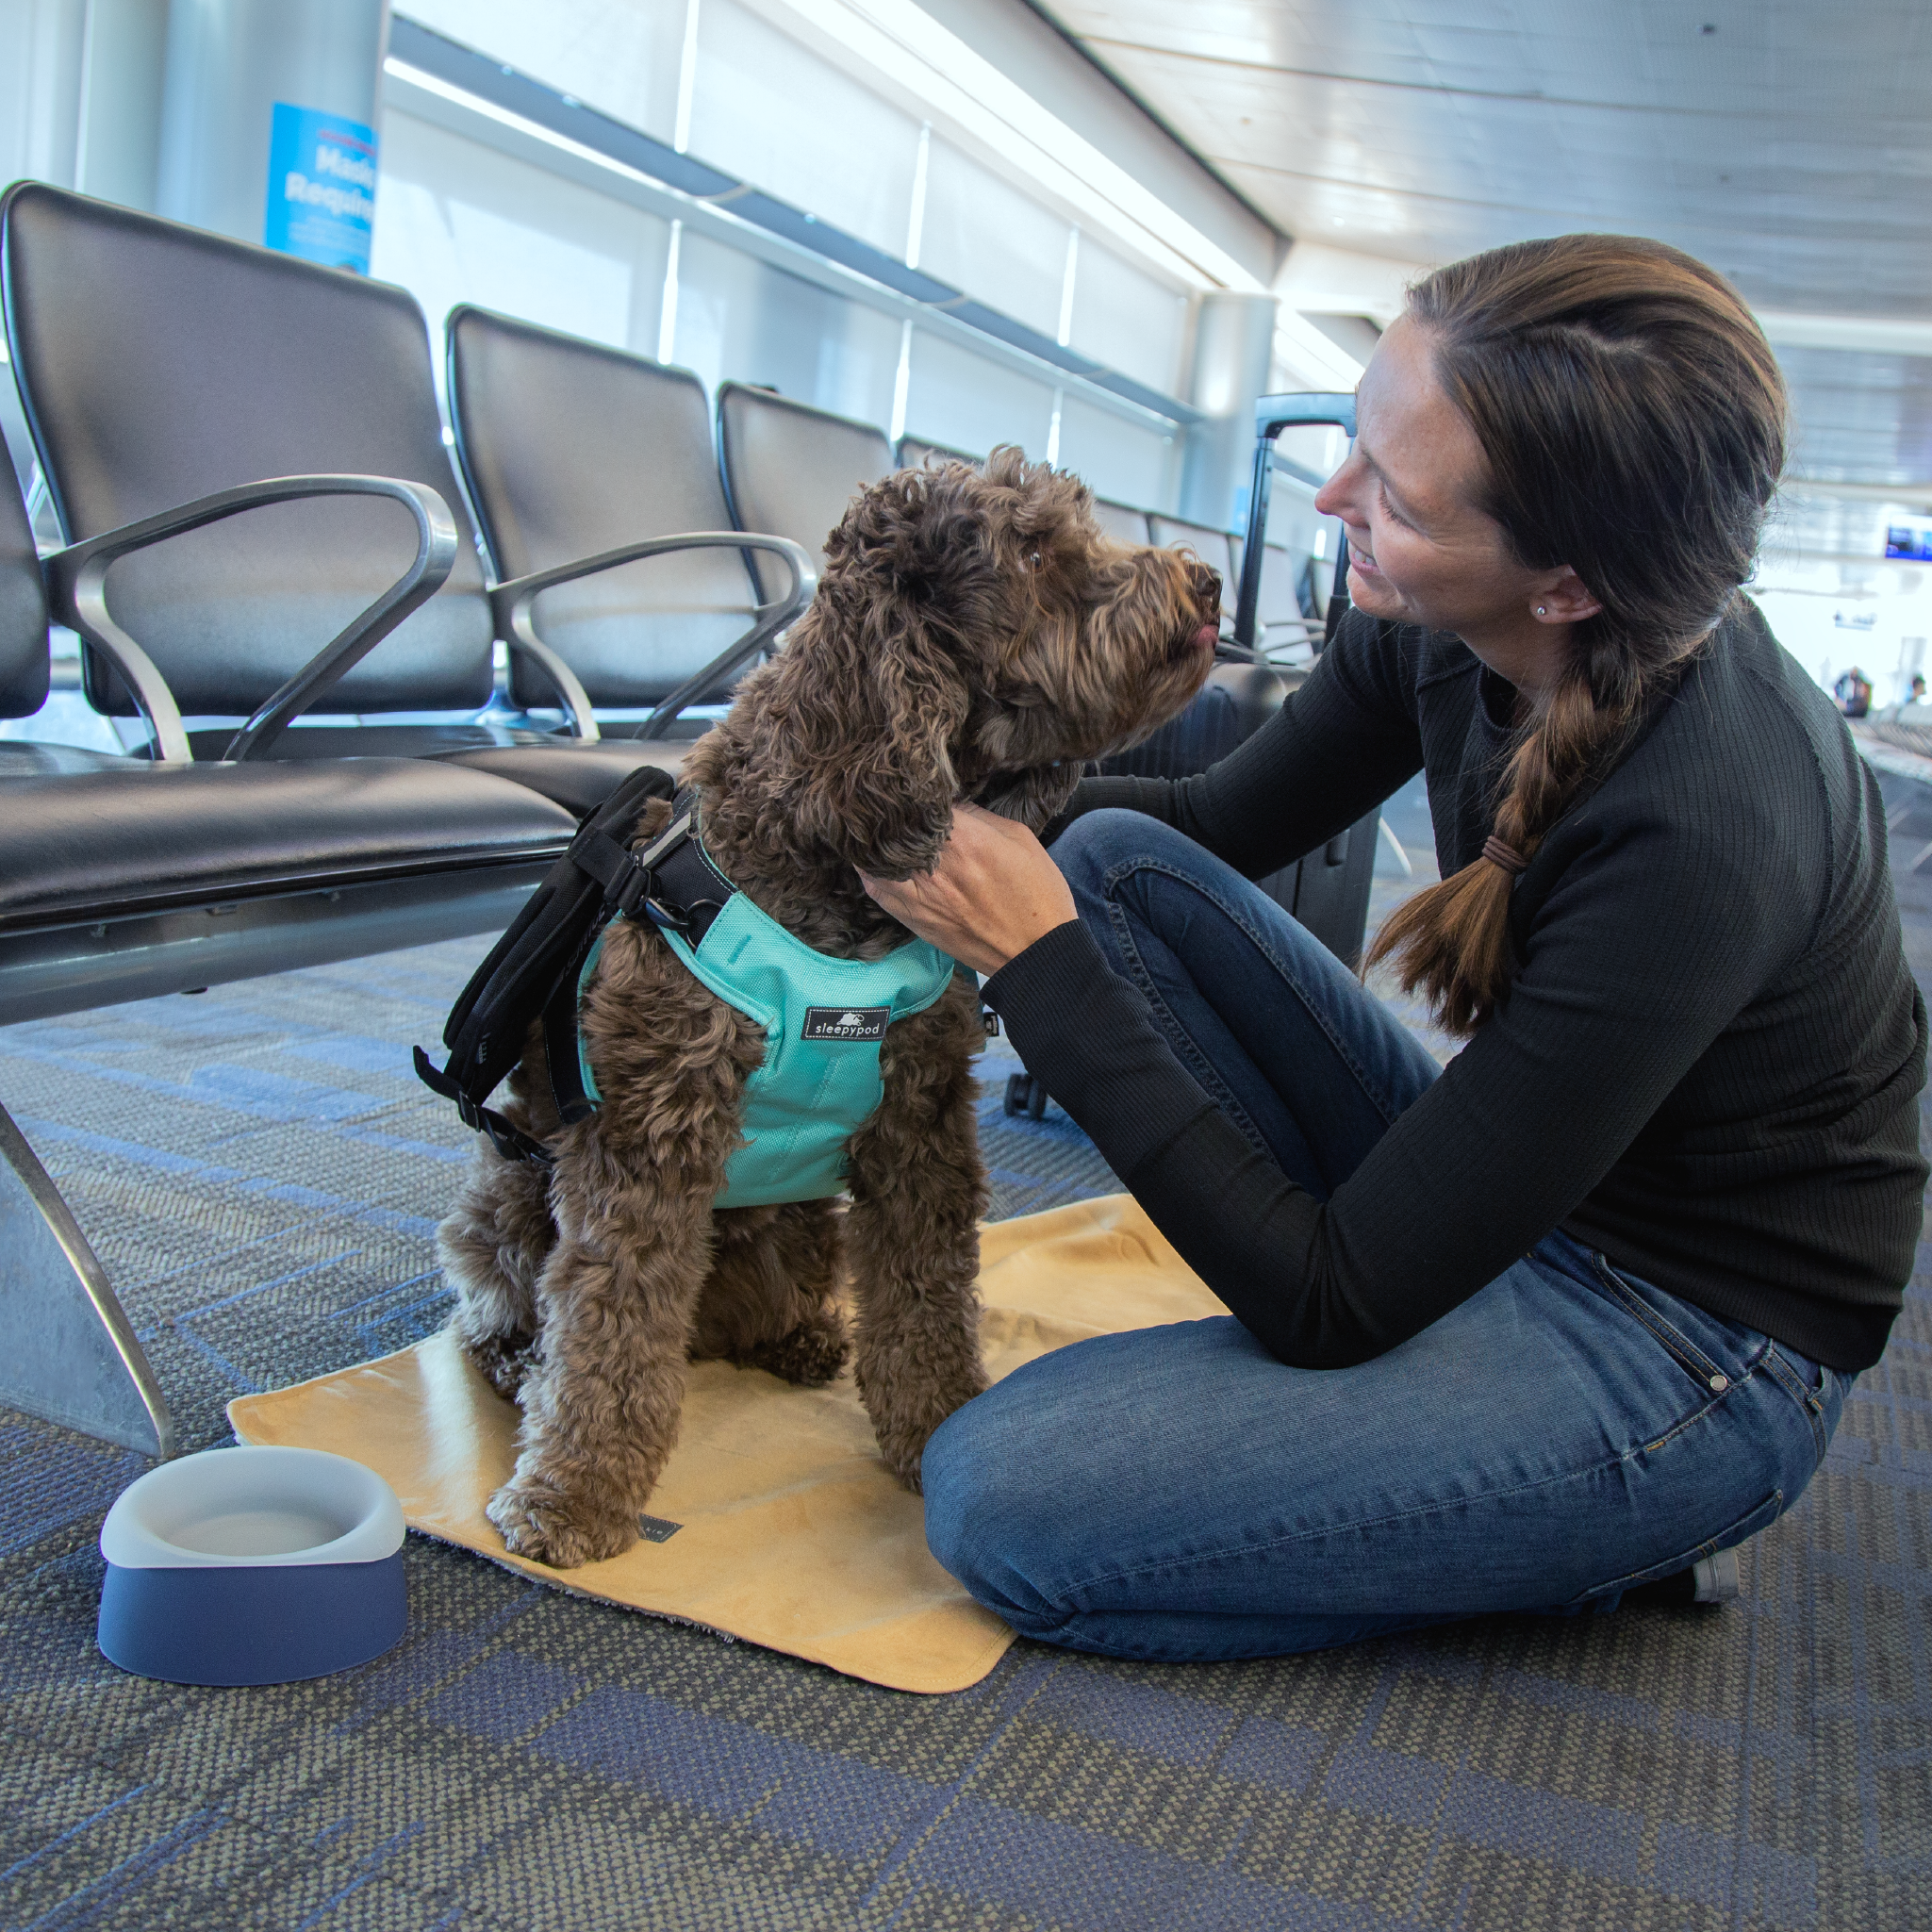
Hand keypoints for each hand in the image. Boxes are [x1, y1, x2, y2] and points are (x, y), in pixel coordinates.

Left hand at [859, 802, 1076, 976]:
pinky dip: (870, 871)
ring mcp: (919, 895)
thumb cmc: (1037, 895)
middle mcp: (935, 866)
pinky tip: (874, 861)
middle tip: (884, 801)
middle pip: (891, 827)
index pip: (921, 801)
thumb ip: (982, 816)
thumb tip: (952, 804)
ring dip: (871, 841)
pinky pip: (876, 889)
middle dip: (887, 812)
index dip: (915, 789)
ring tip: (873, 829)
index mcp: (965, 839)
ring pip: (873, 858)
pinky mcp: (913, 919)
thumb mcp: (1021, 839)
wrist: (1037, 954)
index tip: (914, 785)